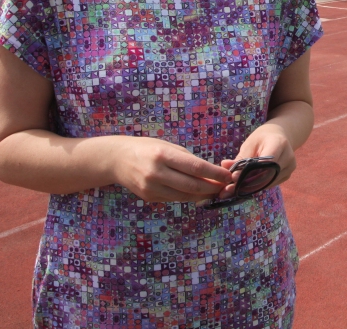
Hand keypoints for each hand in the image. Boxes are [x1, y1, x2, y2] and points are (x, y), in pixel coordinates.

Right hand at [110, 136, 232, 202]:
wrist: (118, 159)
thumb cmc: (149, 148)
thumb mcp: (169, 146)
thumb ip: (188, 161)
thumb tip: (212, 174)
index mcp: (164, 155)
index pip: (196, 168)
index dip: (215, 174)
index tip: (228, 176)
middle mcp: (156, 173)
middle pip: (192, 186)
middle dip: (212, 188)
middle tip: (225, 187)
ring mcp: (151, 187)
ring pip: (185, 196)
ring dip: (203, 195)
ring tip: (215, 191)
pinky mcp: (149, 197)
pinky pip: (174, 199)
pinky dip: (188, 197)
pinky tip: (197, 194)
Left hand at [217, 124, 295, 198]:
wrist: (278, 136)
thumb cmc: (262, 139)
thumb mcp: (250, 144)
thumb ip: (240, 157)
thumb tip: (224, 166)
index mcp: (279, 143)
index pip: (266, 161)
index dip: (250, 171)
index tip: (234, 176)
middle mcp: (288, 157)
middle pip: (267, 174)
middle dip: (247, 182)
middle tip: (229, 188)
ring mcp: (290, 167)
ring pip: (269, 182)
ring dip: (251, 187)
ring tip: (234, 189)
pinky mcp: (287, 175)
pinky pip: (271, 184)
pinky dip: (258, 186)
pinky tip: (245, 188)